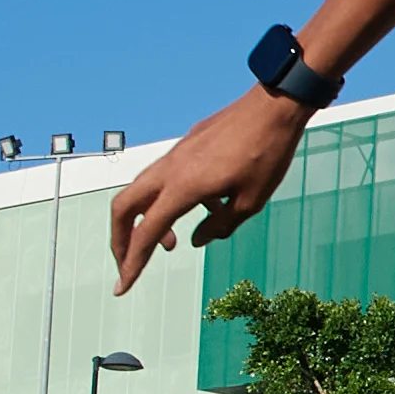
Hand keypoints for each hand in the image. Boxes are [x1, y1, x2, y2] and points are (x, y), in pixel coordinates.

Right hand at [109, 88, 310, 290]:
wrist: (274, 106)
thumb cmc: (267, 153)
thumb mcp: (249, 202)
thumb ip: (219, 226)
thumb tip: (194, 240)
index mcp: (183, 187)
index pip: (147, 233)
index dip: (132, 263)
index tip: (123, 286)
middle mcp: (170, 169)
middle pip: (123, 207)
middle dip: (120, 240)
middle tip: (130, 263)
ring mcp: (175, 155)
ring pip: (141, 191)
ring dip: (146, 220)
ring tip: (172, 242)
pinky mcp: (186, 146)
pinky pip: (164, 177)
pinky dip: (168, 200)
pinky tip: (205, 208)